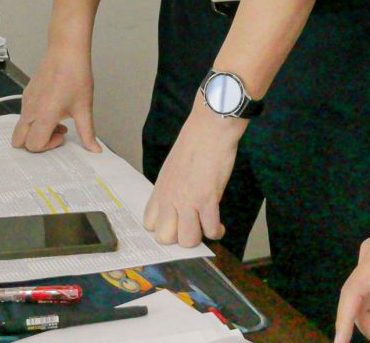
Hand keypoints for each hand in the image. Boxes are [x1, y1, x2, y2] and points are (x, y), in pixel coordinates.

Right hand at [11, 45, 98, 152]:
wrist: (66, 51)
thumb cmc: (75, 76)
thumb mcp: (84, 108)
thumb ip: (87, 133)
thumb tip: (94, 150)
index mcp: (44, 115)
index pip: (34, 145)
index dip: (48, 146)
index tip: (62, 136)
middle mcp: (30, 110)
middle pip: (19, 141)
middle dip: (35, 144)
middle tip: (53, 134)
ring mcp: (26, 101)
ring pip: (21, 127)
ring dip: (36, 131)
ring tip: (57, 120)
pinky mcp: (27, 94)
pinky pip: (25, 114)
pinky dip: (35, 119)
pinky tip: (53, 108)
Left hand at [142, 106, 245, 246]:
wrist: (209, 129)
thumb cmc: (194, 143)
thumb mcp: (173, 167)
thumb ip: (171, 188)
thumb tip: (177, 205)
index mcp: (160, 189)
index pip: (149, 223)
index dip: (163, 228)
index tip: (175, 225)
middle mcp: (170, 198)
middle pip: (164, 238)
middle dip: (178, 239)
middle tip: (191, 228)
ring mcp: (187, 200)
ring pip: (187, 240)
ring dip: (199, 238)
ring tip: (206, 228)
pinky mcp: (207, 199)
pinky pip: (210, 230)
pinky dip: (217, 232)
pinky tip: (220, 226)